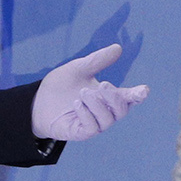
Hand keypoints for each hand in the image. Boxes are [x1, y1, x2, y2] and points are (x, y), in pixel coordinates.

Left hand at [32, 43, 149, 140]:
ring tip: (82, 92)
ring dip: (97, 104)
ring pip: (107, 119)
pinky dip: (86, 114)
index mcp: (107, 97)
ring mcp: (94, 124)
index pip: (128, 97)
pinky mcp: (81, 132)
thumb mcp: (78, 69)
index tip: (144, 90)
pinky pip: (91, 128)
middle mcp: (104, 112)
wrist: (37, 101)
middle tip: (103, 84)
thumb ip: (97, 60)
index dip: (138, 95)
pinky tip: (77, 103)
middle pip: (121, 110)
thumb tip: (117, 48)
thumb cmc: (61, 87)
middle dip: (114, 97)